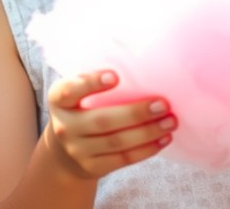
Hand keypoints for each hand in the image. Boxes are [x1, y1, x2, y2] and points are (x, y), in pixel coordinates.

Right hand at [43, 70, 174, 179]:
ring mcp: (77, 150)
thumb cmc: (79, 110)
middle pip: (102, 120)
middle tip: (162, 104)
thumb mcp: (76, 93)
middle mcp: (64, 126)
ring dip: (148, 132)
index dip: (91, 83)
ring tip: (170, 121)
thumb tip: (136, 61)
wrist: (64, 153)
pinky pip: (123, 159)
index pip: (70, 90)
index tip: (116, 75)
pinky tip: (163, 139)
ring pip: (117, 142)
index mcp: (58, 100)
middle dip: (135, 113)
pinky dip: (146, 150)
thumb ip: (93, 80)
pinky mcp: (92, 167)